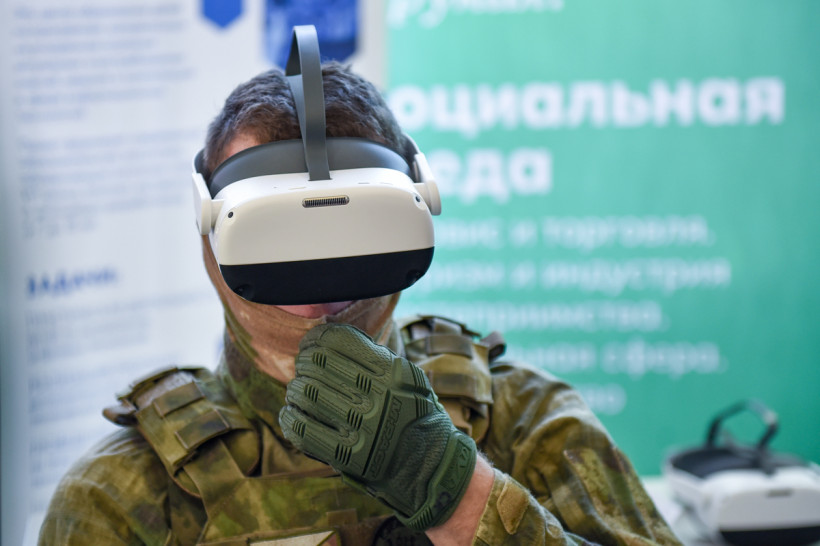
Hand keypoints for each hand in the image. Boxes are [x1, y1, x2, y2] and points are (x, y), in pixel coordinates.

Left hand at [279, 323, 476, 529]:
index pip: (337, 340)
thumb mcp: (407, 376)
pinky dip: (290, 417)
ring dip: (296, 388)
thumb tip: (328, 338)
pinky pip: (301, 429)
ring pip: (305, 393)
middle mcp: (375, 397)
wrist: (428, 463)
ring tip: (299, 391)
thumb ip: (374, 356)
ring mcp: (359, 427)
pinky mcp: (345, 455)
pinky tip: (292, 413)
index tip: (310, 344)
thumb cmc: (413, 414)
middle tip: (303, 367)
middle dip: (304, 361)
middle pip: (316, 363)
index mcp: (390, 372)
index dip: (316, 338)